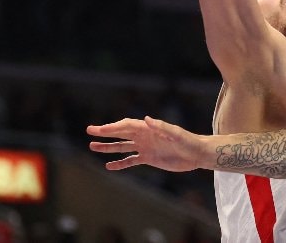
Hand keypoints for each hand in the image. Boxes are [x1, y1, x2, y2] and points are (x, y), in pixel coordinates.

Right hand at [87, 116, 204, 172]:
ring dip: (108, 147)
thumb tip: (147, 119)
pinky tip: (109, 165)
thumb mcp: (176, 133)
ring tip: (92, 147)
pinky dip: (120, 163)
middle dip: (105, 132)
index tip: (100, 130)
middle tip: (89, 131)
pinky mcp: (148, 158)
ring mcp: (145, 147)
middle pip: (121, 133)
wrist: (196, 154)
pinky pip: (130, 160)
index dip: (113, 127)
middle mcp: (144, 136)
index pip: (127, 125)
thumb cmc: (188, 141)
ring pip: (122, 146)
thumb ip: (162, 126)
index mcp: (149, 128)